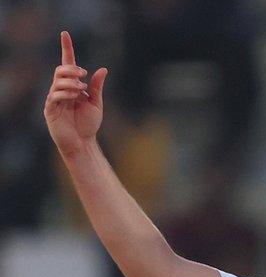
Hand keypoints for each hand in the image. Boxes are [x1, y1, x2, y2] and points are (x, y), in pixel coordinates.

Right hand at [44, 31, 107, 156]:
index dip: (67, 48)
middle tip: (84, 74)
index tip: (65, 33)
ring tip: (82, 90)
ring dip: (71, 82)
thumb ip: (96, 87)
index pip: (67, 63)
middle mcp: (61, 89)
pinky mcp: (50, 109)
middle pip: (60, 70)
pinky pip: (54, 95)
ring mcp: (54, 98)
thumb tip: (102, 69)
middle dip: (71, 69)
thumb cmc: (88, 124)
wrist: (83, 142)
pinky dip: (65, 93)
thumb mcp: (96, 103)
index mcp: (72, 86)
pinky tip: (75, 97)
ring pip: (57, 81)